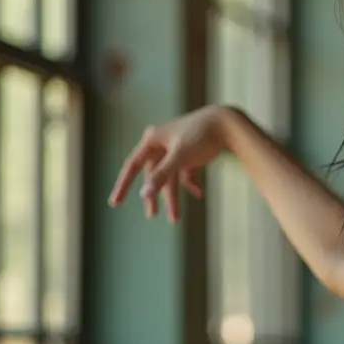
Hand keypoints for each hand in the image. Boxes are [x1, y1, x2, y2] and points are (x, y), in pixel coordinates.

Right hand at [108, 105, 230, 221]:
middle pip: (153, 175)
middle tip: (151, 216)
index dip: (123, 185)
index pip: (133, 166)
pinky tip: (199, 194)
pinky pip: (186, 174)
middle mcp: (162, 144)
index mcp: (152, 140)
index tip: (114, 203)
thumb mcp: (180, 157)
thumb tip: (144, 194)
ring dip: (173, 197)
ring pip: (170, 177)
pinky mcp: (192, 154)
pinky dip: (190, 184)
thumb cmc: (201, 136)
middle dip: (155, 196)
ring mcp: (177, 149)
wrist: (228, 124)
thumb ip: (162, 175)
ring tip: (175, 219)